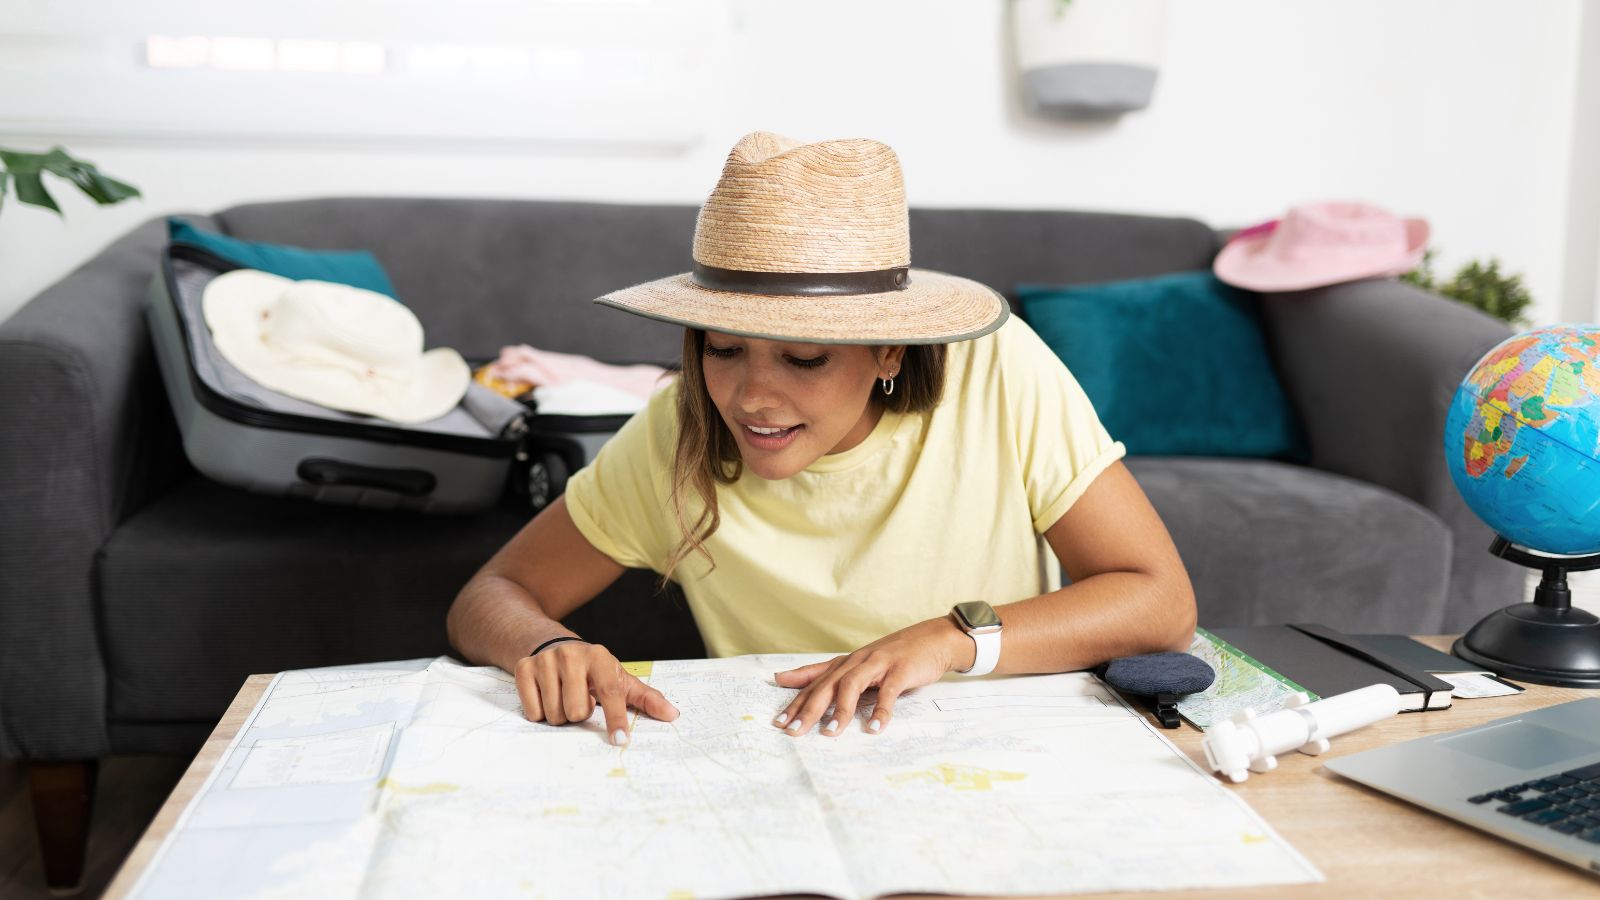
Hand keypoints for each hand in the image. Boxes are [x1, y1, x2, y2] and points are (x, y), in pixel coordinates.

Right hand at [513, 641, 677, 744]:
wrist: (555, 646)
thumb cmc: (593, 671)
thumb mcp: (619, 679)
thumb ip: (645, 698)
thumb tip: (672, 714)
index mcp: (600, 658)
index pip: (610, 693)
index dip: (615, 718)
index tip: (621, 740)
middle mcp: (572, 655)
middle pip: (577, 712)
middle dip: (579, 714)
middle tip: (579, 699)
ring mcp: (546, 660)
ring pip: (554, 715)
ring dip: (560, 715)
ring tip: (563, 696)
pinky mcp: (524, 668)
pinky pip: (533, 712)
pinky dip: (540, 711)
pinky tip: (546, 694)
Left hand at [772, 616, 968, 736]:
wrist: (934, 639)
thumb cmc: (894, 656)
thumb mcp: (858, 663)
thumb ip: (825, 672)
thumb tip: (783, 678)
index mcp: (847, 663)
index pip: (815, 682)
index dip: (796, 701)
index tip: (778, 722)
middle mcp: (858, 661)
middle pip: (828, 685)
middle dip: (809, 709)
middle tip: (794, 731)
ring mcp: (879, 664)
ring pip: (852, 685)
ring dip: (841, 710)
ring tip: (830, 732)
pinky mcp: (901, 670)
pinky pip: (889, 691)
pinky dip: (881, 710)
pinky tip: (875, 728)